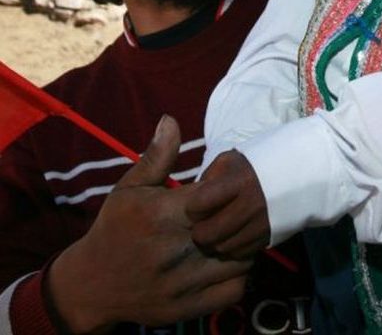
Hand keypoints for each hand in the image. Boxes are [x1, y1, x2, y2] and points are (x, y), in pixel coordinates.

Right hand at [47, 116, 250, 333]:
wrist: (92, 284)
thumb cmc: (115, 227)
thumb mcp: (129, 188)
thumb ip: (156, 157)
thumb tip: (170, 120)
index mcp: (161, 215)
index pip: (215, 195)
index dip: (226, 189)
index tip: (224, 188)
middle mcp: (173, 249)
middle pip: (230, 227)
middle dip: (238, 216)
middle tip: (238, 210)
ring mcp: (181, 282)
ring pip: (238, 259)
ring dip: (242, 245)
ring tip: (234, 235)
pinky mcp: (186, 308)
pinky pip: (232, 290)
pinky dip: (238, 276)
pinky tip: (227, 262)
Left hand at [187, 150, 270, 259]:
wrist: (294, 176)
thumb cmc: (254, 166)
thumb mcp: (229, 161)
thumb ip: (209, 179)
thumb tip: (193, 202)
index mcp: (238, 182)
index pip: (199, 204)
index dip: (193, 207)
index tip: (196, 206)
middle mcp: (250, 205)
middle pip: (209, 233)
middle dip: (199, 231)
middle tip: (201, 225)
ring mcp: (260, 225)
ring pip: (223, 247)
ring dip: (215, 242)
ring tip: (216, 231)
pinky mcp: (268, 239)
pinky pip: (240, 254)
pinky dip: (232, 248)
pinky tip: (232, 237)